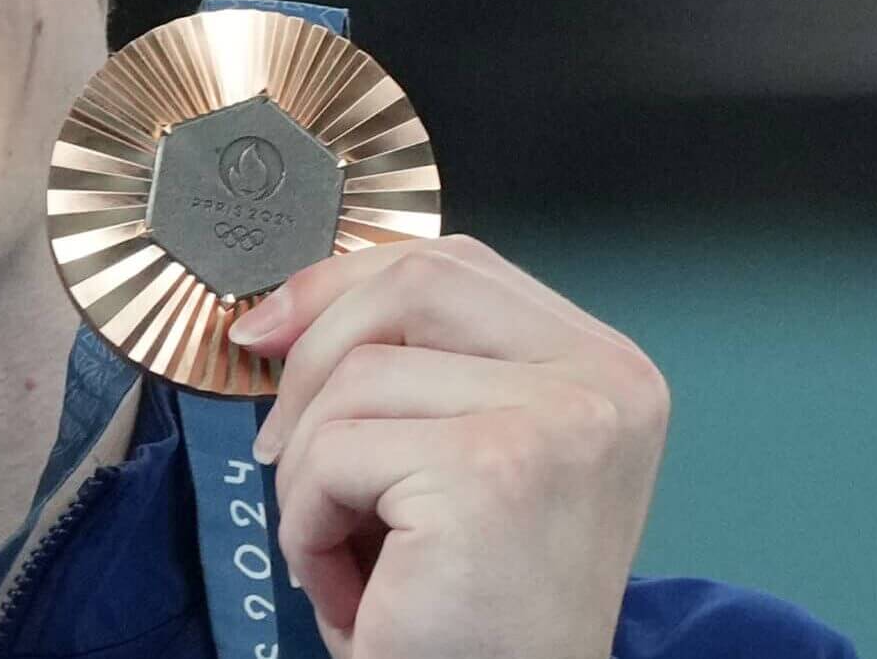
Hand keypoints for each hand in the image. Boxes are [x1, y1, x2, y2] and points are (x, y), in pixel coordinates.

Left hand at [228, 234, 668, 658]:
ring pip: (355, 378)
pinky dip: (309, 526)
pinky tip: (355, 591)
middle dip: (314, 359)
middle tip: (281, 454)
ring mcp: (555, 419)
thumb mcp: (462, 458)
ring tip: (350, 557)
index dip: (344, 285)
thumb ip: (415, 369)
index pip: (453, 264)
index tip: (270, 332)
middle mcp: (604, 381)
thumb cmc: (472, 611)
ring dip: (310, 474)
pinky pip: (334, 455)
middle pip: (410, 285)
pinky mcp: (492, 472)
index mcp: (606, 366)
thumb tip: (276, 314)